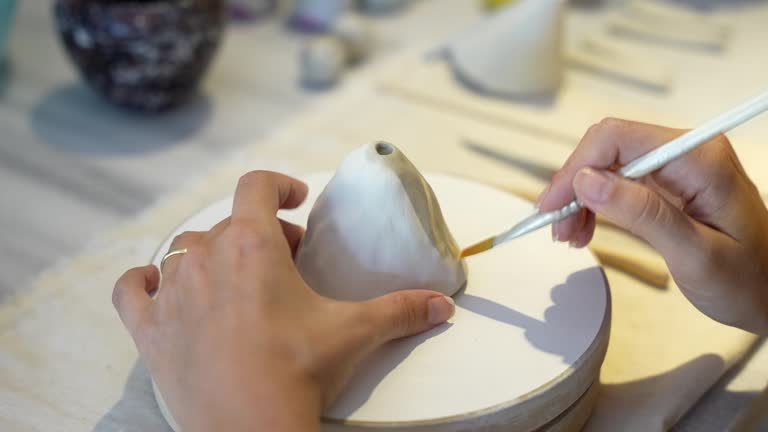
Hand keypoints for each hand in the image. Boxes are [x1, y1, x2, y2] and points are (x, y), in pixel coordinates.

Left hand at [112, 171, 455, 431]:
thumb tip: (440, 306)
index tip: (296, 199)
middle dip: (259, 234)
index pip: (257, 186)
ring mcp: (172, 294)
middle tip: (287, 262)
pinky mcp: (150, 330)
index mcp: (252, 244)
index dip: (280, 184)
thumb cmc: (298, 372)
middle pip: (227, 223)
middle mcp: (205, 258)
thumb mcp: (355, 332)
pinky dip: (145, 283)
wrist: (251, 429)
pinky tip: (160, 287)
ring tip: (236, 279)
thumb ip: (402, 310)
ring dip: (210, 256)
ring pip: (184, 251)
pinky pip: (132, 290)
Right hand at [537, 119, 767, 334]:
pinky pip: (619, 183)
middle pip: (607, 149)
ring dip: (580, 197)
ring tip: (569, 235)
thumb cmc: (749, 281)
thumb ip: (643, 214)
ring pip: (608, 166)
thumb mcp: (696, 255)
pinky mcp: (670, 184)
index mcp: (699, 159)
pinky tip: (586, 228)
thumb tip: (587, 181)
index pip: (618, 139)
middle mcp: (687, 152)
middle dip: (574, 185)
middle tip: (556, 227)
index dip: (576, 168)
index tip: (553, 205)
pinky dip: (596, 204)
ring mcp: (677, 167)